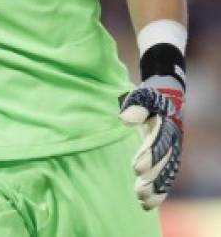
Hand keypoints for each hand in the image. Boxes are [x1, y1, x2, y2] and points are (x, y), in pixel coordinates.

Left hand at [120, 76, 183, 209]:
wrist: (167, 95)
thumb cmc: (150, 96)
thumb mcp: (142, 95)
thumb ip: (135, 106)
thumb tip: (124, 119)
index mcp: (167, 123)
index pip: (159, 142)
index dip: (149, 156)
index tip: (136, 168)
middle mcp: (173, 140)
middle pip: (165, 162)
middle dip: (152, 177)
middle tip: (138, 189)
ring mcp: (173, 150)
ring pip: (167, 173)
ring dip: (156, 188)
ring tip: (141, 199)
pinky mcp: (169, 158)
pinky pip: (167, 177)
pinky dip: (159, 191)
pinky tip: (146, 203)